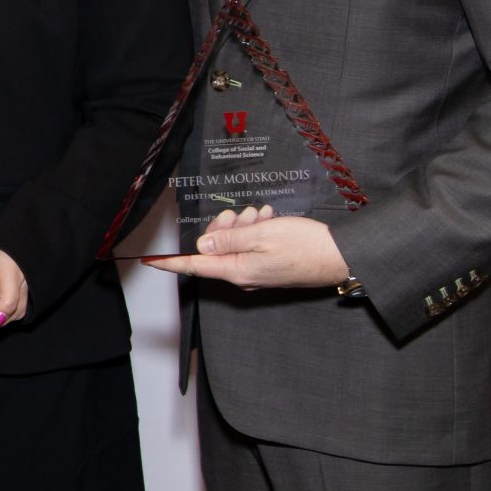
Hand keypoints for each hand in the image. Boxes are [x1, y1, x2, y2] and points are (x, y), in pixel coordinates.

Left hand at [147, 206, 350, 288]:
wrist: (340, 256)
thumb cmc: (305, 246)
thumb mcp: (262, 235)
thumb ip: (229, 239)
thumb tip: (203, 245)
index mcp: (237, 270)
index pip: (194, 266)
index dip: (171, 262)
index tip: (150, 260)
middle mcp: (243, 275)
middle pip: (214, 249)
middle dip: (223, 226)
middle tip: (243, 214)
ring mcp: (257, 273)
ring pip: (234, 244)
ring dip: (243, 225)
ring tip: (263, 215)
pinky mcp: (269, 267)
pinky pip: (250, 247)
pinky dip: (256, 231)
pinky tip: (269, 220)